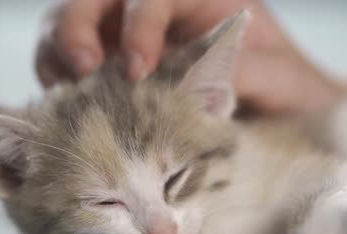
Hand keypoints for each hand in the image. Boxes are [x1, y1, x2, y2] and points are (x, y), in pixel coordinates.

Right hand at [35, 0, 341, 111]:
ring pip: (73, 18)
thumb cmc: (289, 89)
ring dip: (59, 48)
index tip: (136, 70)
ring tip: (64, 88)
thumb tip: (190, 82)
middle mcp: (161, 8)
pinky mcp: (114, 62)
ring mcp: (132, 32)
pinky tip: (65, 100)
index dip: (139, 23)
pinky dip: (58, 73)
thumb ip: (242, 72)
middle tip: (81, 70)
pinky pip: (70, 56)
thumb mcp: (278, 78)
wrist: (286, 109)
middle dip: (80, 25)